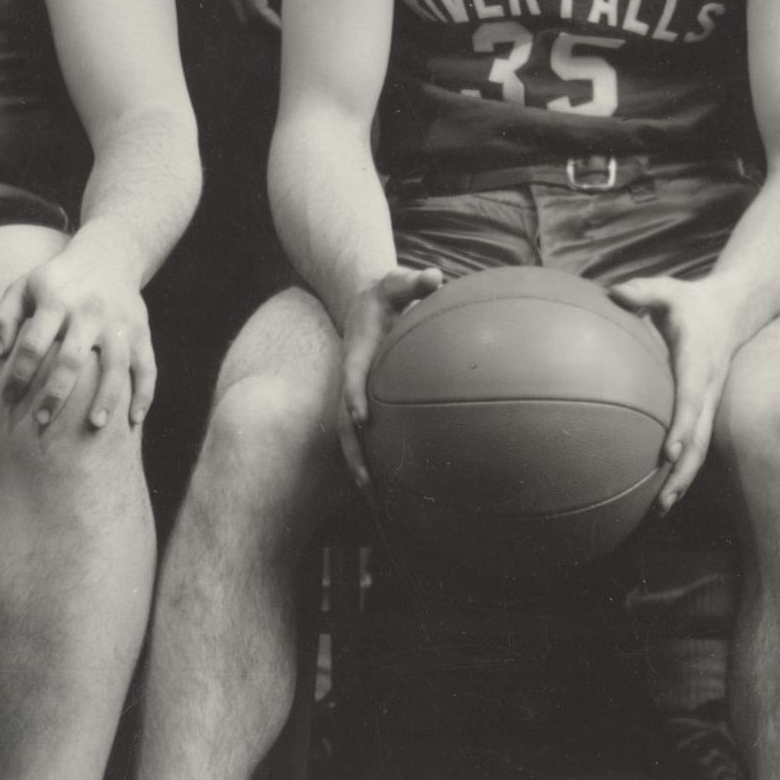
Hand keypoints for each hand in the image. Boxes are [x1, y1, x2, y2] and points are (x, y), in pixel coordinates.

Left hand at [0, 240, 158, 430]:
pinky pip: (147, 366)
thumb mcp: (24, 286)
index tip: (8, 399)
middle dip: (56, 393)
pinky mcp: (141, 330)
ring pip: (115, 366)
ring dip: (107, 398)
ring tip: (94, 426)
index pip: (33, 344)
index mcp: (55, 300)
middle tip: (42, 420)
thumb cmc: (57, 280)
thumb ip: (3, 316)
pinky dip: (145, 394)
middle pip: (72, 359)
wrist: (109, 254)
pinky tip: (134, 420)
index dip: (18, 375)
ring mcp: (119, 322)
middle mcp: (89, 311)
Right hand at [333, 264, 442, 488]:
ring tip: (375, 502)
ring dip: (360, 467)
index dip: (356, 397)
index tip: (362, 419)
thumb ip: (414, 280)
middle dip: (353, 452)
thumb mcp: (398, 280)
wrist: (365, 302)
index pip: (353, 377)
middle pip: (345, 422)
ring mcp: (355, 395)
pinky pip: (365, 436)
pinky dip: (372, 461)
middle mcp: (352, 379)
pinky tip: (388, 489)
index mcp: (358, 352)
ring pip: (351, 437)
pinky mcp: (364, 403)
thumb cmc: (388, 291)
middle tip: (366, 482)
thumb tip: (434, 277)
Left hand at [605, 274, 747, 512]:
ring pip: (700, 449)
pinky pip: (696, 444)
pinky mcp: (705, 411)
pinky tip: (662, 492)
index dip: (682, 427)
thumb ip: (641, 291)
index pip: (691, 400)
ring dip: (683, 480)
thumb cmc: (691, 301)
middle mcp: (707, 391)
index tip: (668, 452)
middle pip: (700, 440)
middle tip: (662, 501)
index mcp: (697, 365)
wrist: (734, 310)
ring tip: (660, 509)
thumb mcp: (668, 289)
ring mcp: (709, 404)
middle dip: (683, 472)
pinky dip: (682, 470)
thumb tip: (612, 294)